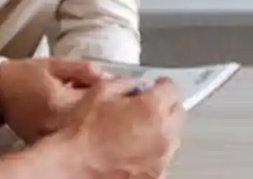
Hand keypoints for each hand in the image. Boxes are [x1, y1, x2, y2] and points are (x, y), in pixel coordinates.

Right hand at [0, 57, 107, 142]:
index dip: (113, 92)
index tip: (122, 88)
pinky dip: (75, 128)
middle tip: (105, 97)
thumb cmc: (22, 76)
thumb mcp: (54, 64)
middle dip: (103, 107)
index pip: (100, 100)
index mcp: (61, 103)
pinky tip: (72, 118)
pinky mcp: (46, 143)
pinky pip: (69, 137)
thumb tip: (108, 76)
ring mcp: (52, 136)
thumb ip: (82, 69)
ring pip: (84, 129)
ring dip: (90, 119)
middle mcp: (58, 124)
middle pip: (95, 119)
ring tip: (84, 106)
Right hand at [54, 78, 184, 177]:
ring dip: (160, 131)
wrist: (74, 163)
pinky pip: (162, 158)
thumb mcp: (100, 92)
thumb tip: (136, 85)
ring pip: (172, 137)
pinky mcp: (156, 175)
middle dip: (164, 107)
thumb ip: (125, 83)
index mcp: (151, 108)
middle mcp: (163, 134)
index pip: (172, 89)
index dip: (161, 85)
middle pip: (178, 113)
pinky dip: (152, 153)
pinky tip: (132, 151)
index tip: (156, 87)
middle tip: (145, 109)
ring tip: (135, 132)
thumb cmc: (83, 131)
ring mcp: (161, 158)